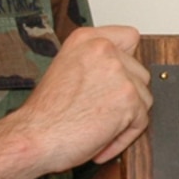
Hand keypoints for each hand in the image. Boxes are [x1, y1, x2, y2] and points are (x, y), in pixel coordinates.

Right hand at [17, 24, 151, 170]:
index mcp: (87, 39)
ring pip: (144, 98)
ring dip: (126, 118)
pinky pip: (141, 122)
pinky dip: (124, 137)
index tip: (119, 77)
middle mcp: (104, 50)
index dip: (127, 61)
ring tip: (98, 128)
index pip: (129, 37)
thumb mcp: (65, 69)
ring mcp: (119, 73)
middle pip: (139, 73)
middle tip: (101, 113)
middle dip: (126, 97)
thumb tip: (118, 73)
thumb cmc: (43, 114)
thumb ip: (93, 65)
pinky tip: (101, 141)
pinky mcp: (129, 99)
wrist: (34, 136)